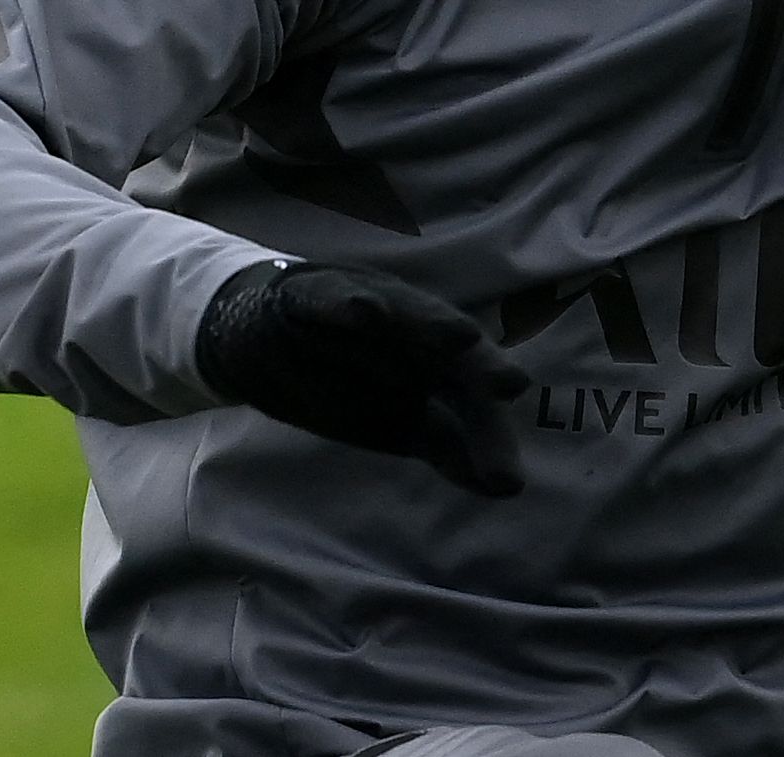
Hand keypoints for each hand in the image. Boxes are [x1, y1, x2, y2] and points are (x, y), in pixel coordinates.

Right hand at [197, 260, 527, 496]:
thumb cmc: (354, 373)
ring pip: (410, 314)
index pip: (472, 402)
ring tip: (463, 337)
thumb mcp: (399, 416)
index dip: (490, 435)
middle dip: (484, 366)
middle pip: (456, 353)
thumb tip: (506, 487)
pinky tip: (365, 311)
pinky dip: (352, 304)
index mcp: (439, 365)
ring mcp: (375, 309)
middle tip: (513, 385)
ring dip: (433, 323)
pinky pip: (339, 300)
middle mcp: (417, 333)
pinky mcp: (324, 295)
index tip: (508, 481)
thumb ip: (448, 448)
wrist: (271, 327)